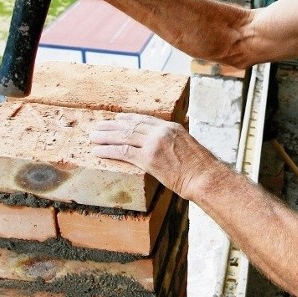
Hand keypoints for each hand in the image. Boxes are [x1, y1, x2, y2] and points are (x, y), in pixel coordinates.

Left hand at [90, 113, 214, 199]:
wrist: (205, 177)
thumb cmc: (200, 168)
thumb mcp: (188, 146)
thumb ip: (174, 143)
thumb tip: (166, 148)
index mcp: (171, 127)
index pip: (144, 119)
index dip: (127, 119)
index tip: (116, 120)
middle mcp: (161, 131)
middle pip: (130, 125)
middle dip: (111, 126)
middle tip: (97, 126)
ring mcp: (154, 144)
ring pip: (123, 136)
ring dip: (105, 137)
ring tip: (92, 137)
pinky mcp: (149, 158)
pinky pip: (123, 152)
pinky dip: (108, 151)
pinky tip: (97, 151)